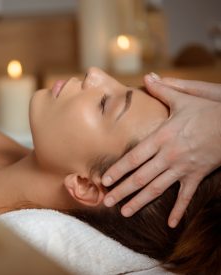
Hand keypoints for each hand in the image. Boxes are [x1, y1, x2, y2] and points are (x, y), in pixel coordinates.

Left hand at [101, 73, 220, 227]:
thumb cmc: (209, 110)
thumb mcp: (185, 98)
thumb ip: (164, 89)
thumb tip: (147, 77)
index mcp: (162, 137)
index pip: (134, 157)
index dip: (118, 170)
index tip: (104, 180)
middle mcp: (169, 156)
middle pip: (140, 177)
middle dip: (122, 190)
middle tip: (106, 202)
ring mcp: (183, 168)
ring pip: (157, 188)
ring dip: (140, 201)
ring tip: (125, 212)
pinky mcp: (197, 175)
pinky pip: (186, 196)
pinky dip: (179, 210)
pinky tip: (170, 224)